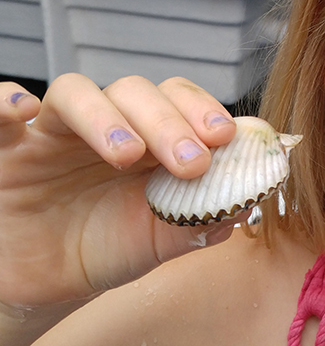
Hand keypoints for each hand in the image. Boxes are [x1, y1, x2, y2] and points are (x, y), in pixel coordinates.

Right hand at [0, 74, 238, 316]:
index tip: (226, 136)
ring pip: (76, 92)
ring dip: (106, 116)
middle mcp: (106, 123)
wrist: (46, 283)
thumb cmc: (107, 248)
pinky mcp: (5, 148)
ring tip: (128, 155)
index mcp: (150, 135)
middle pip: (135, 92)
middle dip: (169, 122)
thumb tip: (249, 198)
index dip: (203, 109)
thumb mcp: (161, 239)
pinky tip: (24, 109)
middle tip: (191, 161)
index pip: (178, 99)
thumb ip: (202, 218)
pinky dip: (4, 99)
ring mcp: (53, 132)